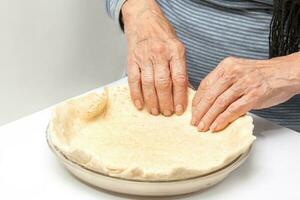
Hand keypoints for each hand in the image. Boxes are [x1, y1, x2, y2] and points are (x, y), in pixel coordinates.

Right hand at [122, 0, 187, 115]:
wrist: (143, 19)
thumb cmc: (162, 35)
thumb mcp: (177, 47)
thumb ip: (180, 68)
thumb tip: (184, 91)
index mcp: (175, 51)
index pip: (179, 78)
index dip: (180, 96)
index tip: (180, 110)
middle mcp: (160, 53)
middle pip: (163, 83)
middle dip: (166, 102)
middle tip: (167, 113)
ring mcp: (144, 57)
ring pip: (148, 84)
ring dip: (152, 101)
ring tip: (155, 111)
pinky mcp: (132, 60)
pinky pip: (133, 80)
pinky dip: (136, 95)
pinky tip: (139, 104)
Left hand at [191, 54, 299, 131]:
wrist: (284, 73)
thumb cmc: (260, 75)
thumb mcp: (238, 71)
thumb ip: (222, 83)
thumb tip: (206, 101)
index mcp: (226, 66)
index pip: (205, 84)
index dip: (197, 100)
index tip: (192, 111)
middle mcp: (234, 73)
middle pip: (210, 95)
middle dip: (200, 111)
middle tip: (194, 122)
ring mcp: (245, 83)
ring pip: (220, 103)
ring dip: (209, 118)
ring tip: (203, 127)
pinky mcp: (255, 95)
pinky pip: (234, 110)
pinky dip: (223, 120)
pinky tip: (216, 126)